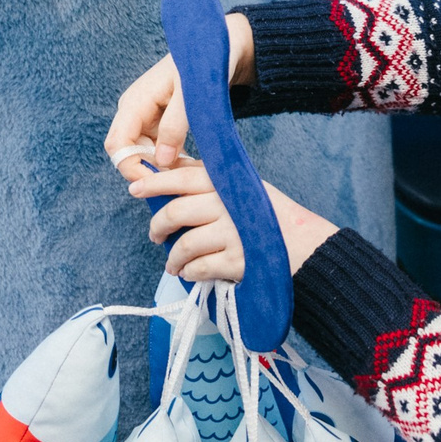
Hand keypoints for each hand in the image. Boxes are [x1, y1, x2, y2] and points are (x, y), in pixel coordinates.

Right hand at [105, 13, 253, 170]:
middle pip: (129, 153)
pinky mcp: (159, 123)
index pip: (117, 145)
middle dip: (151, 171)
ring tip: (194, 172)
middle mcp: (135, 112)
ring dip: (165, 168)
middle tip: (184, 180)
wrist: (215, 48)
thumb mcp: (191, 94)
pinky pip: (159, 150)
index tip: (160, 182)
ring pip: (145, 155)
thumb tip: (162, 161)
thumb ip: (175, 125)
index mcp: (135, 102)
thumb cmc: (203, 65)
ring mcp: (146, 118)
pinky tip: (193, 164)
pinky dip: (173, 161)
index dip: (131, 167)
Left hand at [127, 164, 339, 280]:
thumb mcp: (244, 187)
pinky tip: (190, 272)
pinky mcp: (238, 260)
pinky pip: (200, 267)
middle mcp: (229, 204)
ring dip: (173, 258)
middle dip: (158, 226)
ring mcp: (234, 233)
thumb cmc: (269, 216)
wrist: (305, 247)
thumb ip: (210, 180)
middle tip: (155, 235)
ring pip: (185, 244)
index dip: (155, 181)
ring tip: (172, 264)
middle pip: (177, 212)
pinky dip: (190, 272)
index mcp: (228, 182)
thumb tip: (169, 169)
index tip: (134, 188)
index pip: (182, 176)